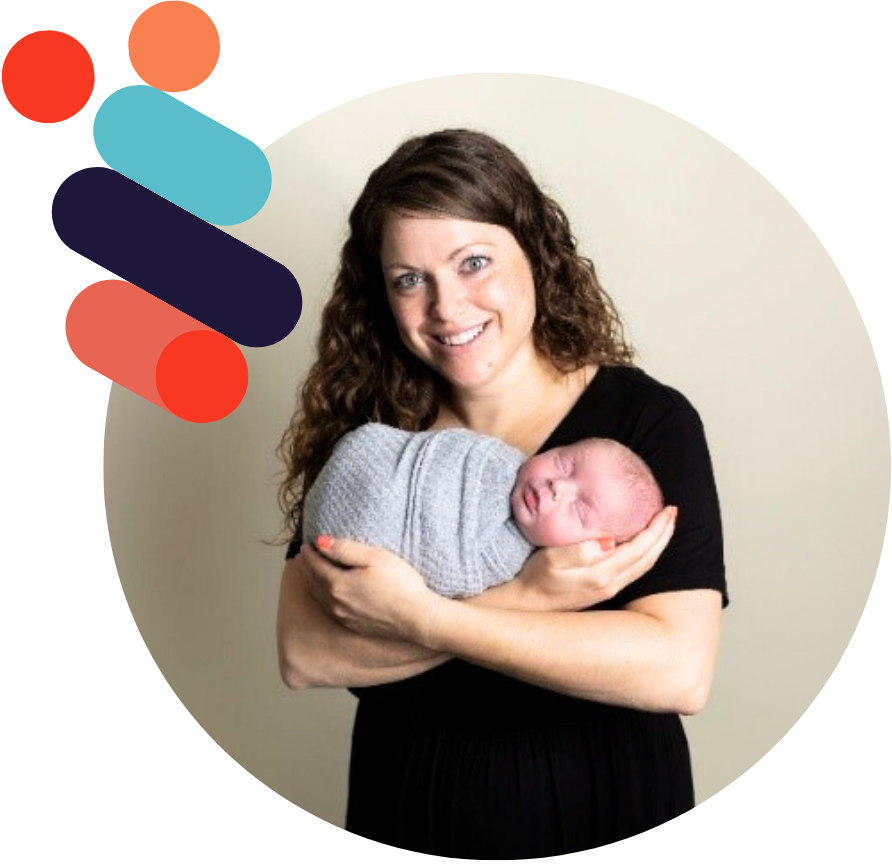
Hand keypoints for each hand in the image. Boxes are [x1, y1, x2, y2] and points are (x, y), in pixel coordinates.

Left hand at [298, 536, 442, 641]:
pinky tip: (330, 594)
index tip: (307, 544)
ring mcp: (344, 617)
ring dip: (314, 583)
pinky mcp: (354, 626)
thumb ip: (345, 549)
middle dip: (308, 567)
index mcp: (338, 584)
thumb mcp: (374, 558)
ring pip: (321, 597)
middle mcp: (336, 603)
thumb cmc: (400, 584)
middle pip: (314, 582)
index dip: (310, 553)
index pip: (316, 565)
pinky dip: (325, 598)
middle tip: (305, 556)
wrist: (417, 618)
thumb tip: (321, 542)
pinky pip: (331, 609)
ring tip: (313, 573)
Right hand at [515, 506, 677, 610]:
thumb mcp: (551, 560)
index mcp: (602, 574)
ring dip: (657, 545)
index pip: (640, 548)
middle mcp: (610, 584)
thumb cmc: (534, 579)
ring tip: (664, 526)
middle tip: (672, 512)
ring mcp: (608, 590)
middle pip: (648, 558)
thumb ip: (579, 550)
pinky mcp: (602, 591)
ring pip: (643, 566)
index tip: (667, 509)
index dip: (656, 529)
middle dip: (663, 535)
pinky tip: (642, 546)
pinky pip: (633, 571)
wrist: (525, 607)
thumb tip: (609, 542)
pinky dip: (645, 555)